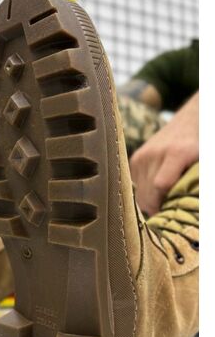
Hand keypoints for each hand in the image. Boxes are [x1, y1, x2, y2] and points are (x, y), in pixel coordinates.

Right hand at [129, 92, 198, 215]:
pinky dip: (143, 192)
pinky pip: (134, 186)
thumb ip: (188, 186)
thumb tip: (178, 211)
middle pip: (146, 192)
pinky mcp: (135, 159)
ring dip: (148, 201)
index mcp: (176, 153)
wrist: (190, 121)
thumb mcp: (201, 166)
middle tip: (165, 213)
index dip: (162, 204)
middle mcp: (155, 153)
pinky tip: (154, 190)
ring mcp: (142, 155)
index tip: (168, 215)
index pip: (160, 185)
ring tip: (161, 201)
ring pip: (138, 192)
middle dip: (155, 207)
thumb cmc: (200, 147)